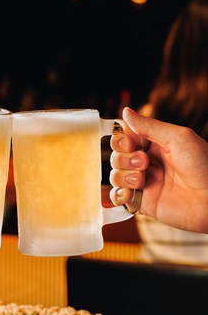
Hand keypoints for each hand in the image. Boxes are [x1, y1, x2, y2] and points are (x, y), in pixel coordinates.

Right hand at [109, 107, 207, 232]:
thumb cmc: (204, 166)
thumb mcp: (178, 137)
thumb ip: (149, 126)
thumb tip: (126, 112)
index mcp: (156, 145)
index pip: (126, 138)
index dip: (123, 140)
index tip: (131, 143)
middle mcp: (147, 163)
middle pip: (117, 156)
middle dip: (124, 158)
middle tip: (143, 163)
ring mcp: (144, 183)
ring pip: (116, 175)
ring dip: (123, 176)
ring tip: (141, 180)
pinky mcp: (142, 203)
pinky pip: (119, 198)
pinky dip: (118, 195)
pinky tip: (130, 193)